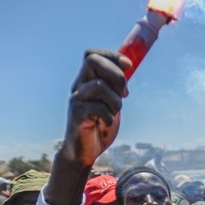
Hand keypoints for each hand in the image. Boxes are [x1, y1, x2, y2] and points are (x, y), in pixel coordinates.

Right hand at [59, 49, 130, 166]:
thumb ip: (116, 86)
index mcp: (87, 80)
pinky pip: (99, 108)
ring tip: (113, 113)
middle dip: (116, 75)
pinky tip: (104, 124)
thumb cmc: (99, 125)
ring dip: (115, 101)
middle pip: (92, 61)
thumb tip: (128, 66)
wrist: (85, 151)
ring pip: (99, 85)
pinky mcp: (77, 115)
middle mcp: (78, 86)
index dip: (112, 55)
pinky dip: (108, 118)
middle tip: (124, 94)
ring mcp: (76, 99)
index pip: (92, 54)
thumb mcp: (111, 101)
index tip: (129, 66)